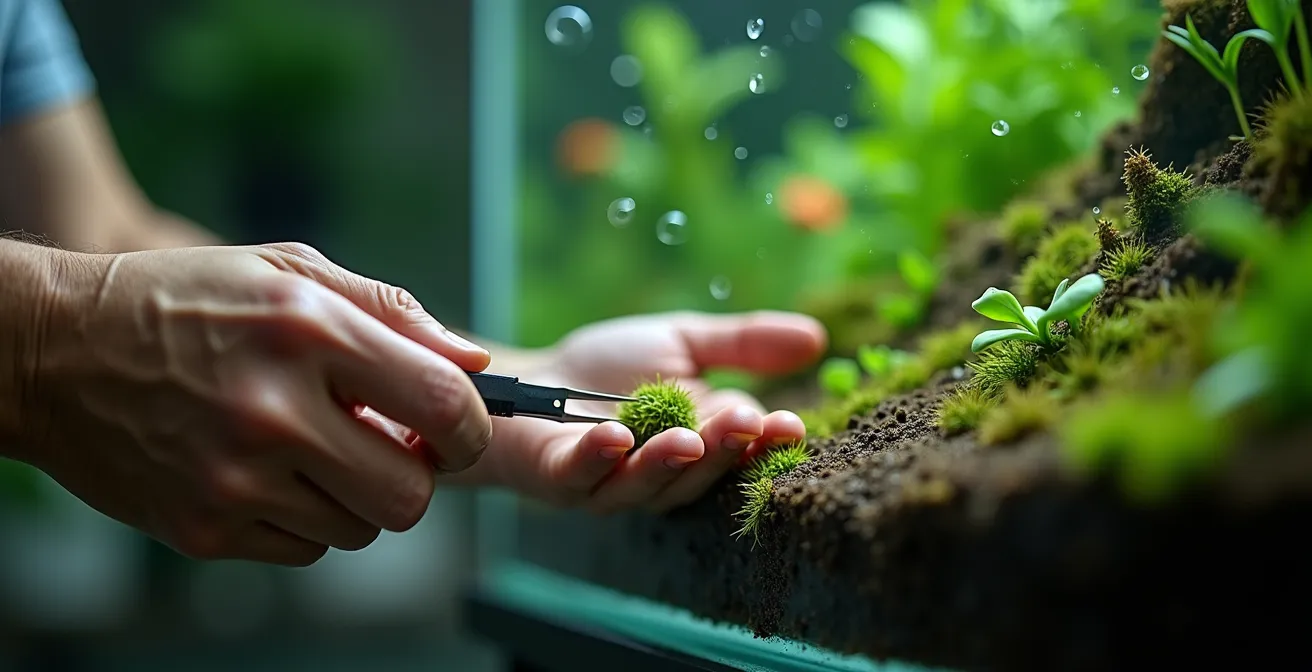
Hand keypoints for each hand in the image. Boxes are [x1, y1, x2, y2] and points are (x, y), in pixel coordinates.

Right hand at [24, 242, 491, 564]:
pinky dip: (304, 518)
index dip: (471, 429)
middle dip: (414, 475)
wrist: (57, 351)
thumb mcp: (290, 271)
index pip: (445, 407)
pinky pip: (305, 548)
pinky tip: (270, 473)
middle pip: (411, 494)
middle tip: (386, 446)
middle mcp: (274, 410)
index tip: (458, 431)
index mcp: (309, 331)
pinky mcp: (205, 527)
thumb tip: (472, 362)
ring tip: (315, 450)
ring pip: (360, 528)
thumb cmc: (185, 302)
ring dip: (356, 496)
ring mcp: (235, 478)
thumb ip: (393, 311)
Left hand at [431, 311, 826, 512]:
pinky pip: (582, 478)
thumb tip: (818, 337)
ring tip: (688, 437)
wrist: (531, 378)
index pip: (741, 451)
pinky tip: (614, 437)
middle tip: (746, 422)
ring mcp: (609, 483)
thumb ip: (743, 344)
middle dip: (723, 451)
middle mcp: (660, 474)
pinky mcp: (560, 479)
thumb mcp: (681, 342)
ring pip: (646, 486)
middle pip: (699, 473)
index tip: (789, 426)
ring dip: (667, 463)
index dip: (764, 442)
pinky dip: (598, 459)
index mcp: (699, 443)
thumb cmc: (607, 370)